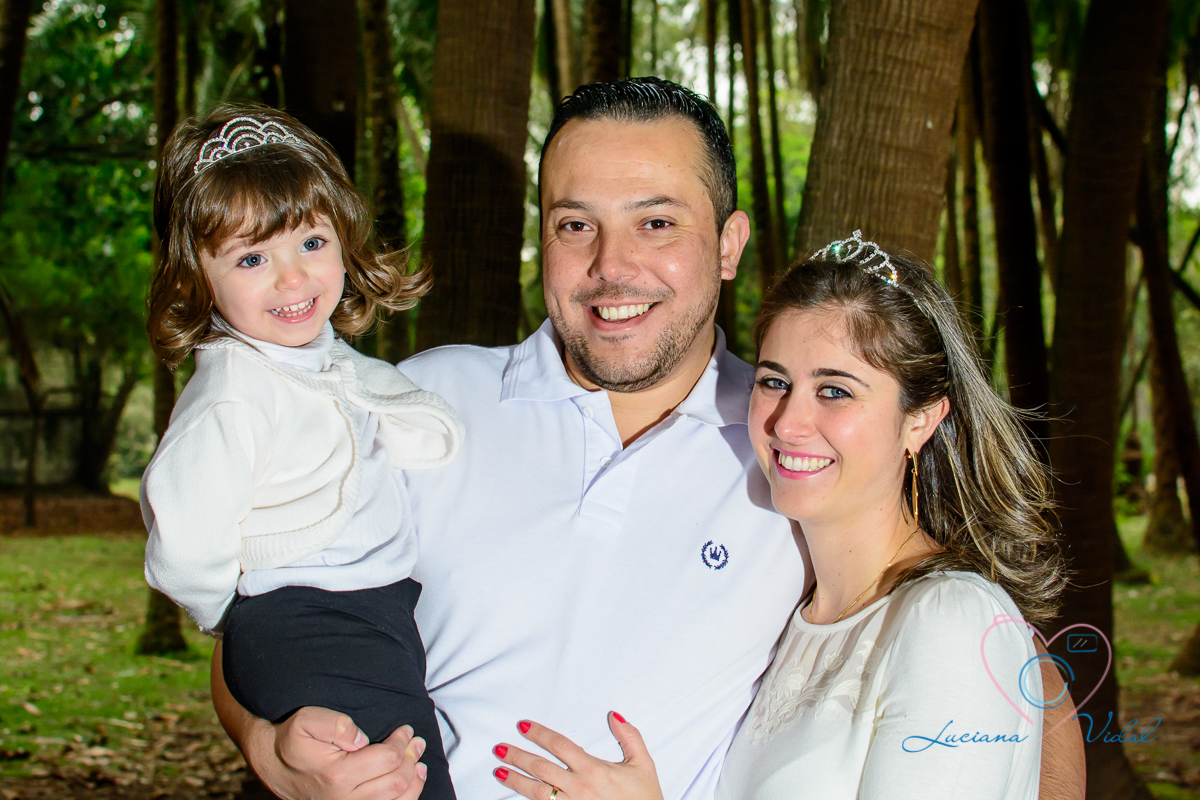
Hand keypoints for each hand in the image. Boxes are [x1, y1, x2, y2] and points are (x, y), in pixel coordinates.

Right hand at [251, 707, 427, 799]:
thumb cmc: (293, 740)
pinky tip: (412, 782)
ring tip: (419, 761)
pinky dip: (406, 796)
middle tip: (416, 741)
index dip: (402, 741)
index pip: (387, 759)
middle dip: (412, 758)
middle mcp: (345, 798)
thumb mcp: (307, 721)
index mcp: (338, 774)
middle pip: (396, 781)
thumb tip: (362, 738)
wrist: (275, 765)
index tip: (405, 729)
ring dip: (414, 780)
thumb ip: (337, 725)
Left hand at [492, 712, 663, 799]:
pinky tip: (516, 797)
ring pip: (537, 792)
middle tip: (499, 748)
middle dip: (517, 757)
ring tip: (499, 772)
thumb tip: (614, 715)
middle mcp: (580, 788)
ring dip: (516, 781)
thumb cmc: (645, 799)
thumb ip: (630, 737)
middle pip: (541, 768)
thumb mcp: (644, 765)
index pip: (560, 745)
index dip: (539, 734)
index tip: (522, 726)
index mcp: (594, 770)